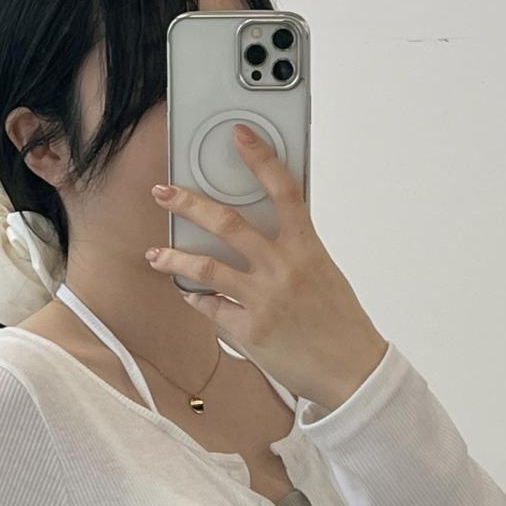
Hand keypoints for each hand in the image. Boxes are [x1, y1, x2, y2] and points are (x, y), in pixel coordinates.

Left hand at [147, 127, 389, 410]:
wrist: (350, 371)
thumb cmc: (339, 321)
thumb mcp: (323, 273)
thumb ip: (293, 250)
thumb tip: (258, 234)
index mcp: (307, 247)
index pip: (284, 190)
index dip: (260, 158)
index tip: (239, 134)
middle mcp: (283, 268)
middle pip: (227, 223)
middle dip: (189, 203)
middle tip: (164, 193)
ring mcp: (264, 300)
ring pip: (205, 268)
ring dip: (174, 258)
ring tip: (155, 255)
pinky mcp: (249, 332)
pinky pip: (211, 307)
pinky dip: (196, 299)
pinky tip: (188, 294)